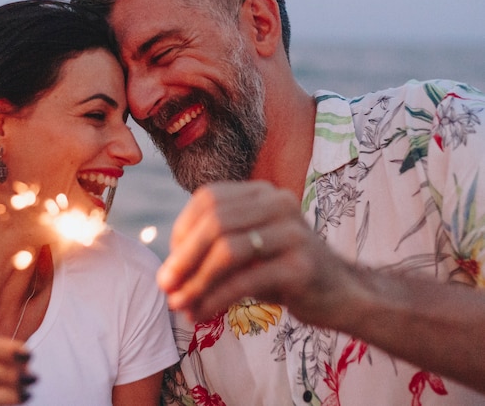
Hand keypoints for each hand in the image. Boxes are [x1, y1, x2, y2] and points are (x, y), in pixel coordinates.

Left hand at [157, 180, 350, 324]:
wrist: (341, 294)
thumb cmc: (284, 271)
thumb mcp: (247, 251)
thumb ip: (213, 250)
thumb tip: (167, 275)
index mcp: (262, 192)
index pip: (208, 198)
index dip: (182, 230)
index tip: (171, 262)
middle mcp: (278, 203)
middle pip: (215, 222)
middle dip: (184, 257)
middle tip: (165, 286)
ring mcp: (292, 232)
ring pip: (228, 250)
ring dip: (196, 280)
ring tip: (179, 305)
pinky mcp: (301, 265)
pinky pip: (246, 280)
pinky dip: (216, 299)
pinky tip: (202, 314)